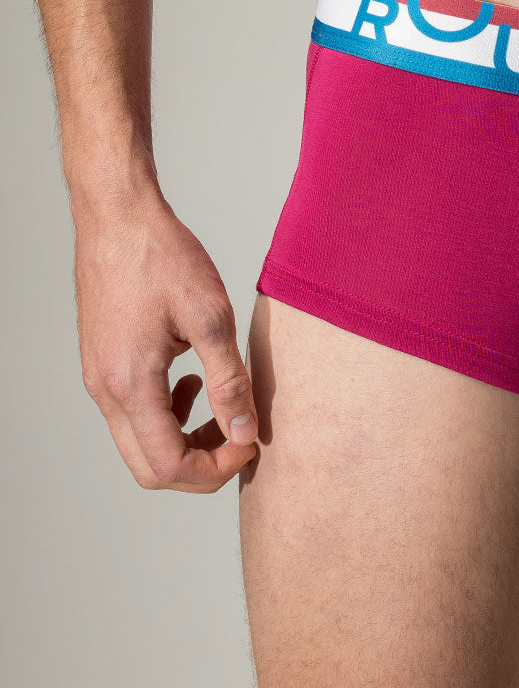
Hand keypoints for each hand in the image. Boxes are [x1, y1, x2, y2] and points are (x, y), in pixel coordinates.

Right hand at [74, 183, 258, 490]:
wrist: (118, 217)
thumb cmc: (161, 257)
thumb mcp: (211, 317)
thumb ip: (229, 380)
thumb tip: (245, 432)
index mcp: (130, 384)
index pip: (168, 466)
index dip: (214, 470)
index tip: (249, 445)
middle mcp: (106, 390)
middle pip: (149, 467)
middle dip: (199, 466)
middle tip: (240, 437)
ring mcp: (99, 378)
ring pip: (140, 442)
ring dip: (184, 439)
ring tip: (223, 406)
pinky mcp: (103, 363)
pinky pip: (133, 414)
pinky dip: (167, 414)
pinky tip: (195, 381)